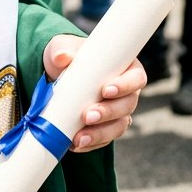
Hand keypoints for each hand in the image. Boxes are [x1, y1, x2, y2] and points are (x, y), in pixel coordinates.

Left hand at [43, 36, 145, 152]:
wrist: (55, 75)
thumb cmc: (67, 55)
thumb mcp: (61, 47)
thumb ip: (61, 50)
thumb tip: (62, 56)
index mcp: (124, 68)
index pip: (136, 77)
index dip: (125, 86)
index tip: (105, 90)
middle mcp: (126, 92)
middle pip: (127, 105)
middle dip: (108, 113)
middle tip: (87, 116)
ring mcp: (117, 112)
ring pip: (117, 126)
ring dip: (100, 133)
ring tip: (79, 138)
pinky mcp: (105, 127)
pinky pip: (104, 139)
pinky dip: (91, 143)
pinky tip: (76, 144)